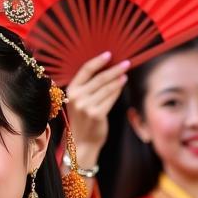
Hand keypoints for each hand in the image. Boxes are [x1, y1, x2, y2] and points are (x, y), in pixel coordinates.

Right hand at [66, 51, 129, 165]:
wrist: (82, 142)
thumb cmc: (83, 120)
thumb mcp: (79, 102)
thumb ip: (87, 87)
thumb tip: (106, 69)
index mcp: (71, 91)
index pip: (85, 70)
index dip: (98, 61)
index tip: (109, 54)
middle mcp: (77, 98)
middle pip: (99, 78)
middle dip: (114, 69)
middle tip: (125, 63)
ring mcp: (86, 106)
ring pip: (107, 88)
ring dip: (118, 79)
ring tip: (125, 74)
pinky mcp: (97, 114)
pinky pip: (110, 98)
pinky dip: (117, 90)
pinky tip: (122, 85)